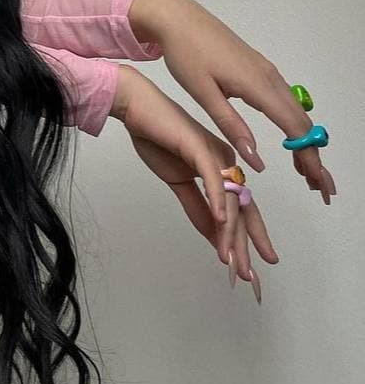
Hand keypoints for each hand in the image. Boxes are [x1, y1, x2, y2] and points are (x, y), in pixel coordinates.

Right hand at [110, 65, 279, 292]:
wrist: (136, 109)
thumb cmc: (155, 138)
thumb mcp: (177, 182)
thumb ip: (197, 208)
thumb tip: (213, 234)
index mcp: (221, 170)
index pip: (241, 209)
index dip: (247, 238)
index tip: (247, 266)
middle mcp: (225, 163)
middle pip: (242, 209)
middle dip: (246, 244)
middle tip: (248, 275)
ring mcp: (215, 155)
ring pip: (230, 200)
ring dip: (230, 233)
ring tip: (229, 260)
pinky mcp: (199, 148)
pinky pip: (213, 179)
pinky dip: (218, 201)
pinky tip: (220, 223)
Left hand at [135, 0, 335, 203]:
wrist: (178, 18)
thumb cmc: (186, 54)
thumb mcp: (204, 93)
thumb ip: (231, 125)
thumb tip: (256, 158)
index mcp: (257, 85)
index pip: (294, 129)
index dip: (308, 157)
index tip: (317, 183)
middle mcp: (269, 77)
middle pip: (302, 123)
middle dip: (314, 156)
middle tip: (320, 187)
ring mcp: (266, 71)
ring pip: (296, 112)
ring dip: (306, 141)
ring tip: (308, 171)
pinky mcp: (259, 69)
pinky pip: (285, 101)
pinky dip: (294, 125)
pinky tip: (291, 139)